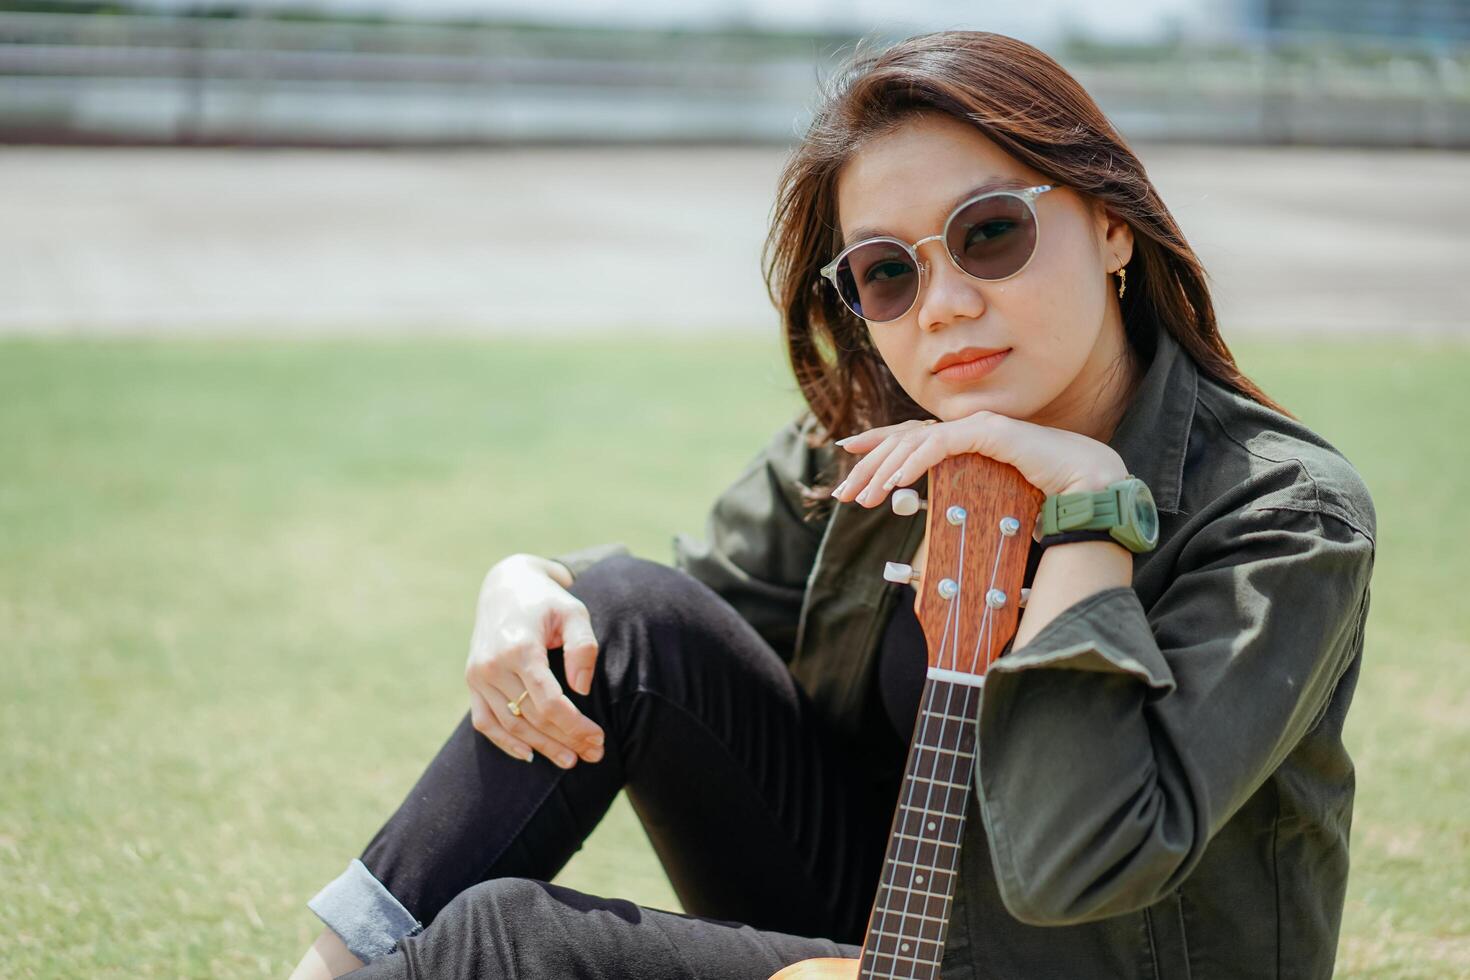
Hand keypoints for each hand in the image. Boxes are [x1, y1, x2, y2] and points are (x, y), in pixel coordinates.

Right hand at [464, 554, 606, 768]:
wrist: (505, 585)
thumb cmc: (547, 600)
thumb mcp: (574, 612)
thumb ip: (583, 647)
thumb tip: (581, 690)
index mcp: (520, 648)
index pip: (549, 702)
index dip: (575, 726)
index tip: (598, 738)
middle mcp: (493, 664)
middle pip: (532, 717)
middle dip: (565, 740)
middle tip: (594, 754)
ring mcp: (478, 675)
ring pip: (510, 725)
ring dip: (541, 747)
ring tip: (570, 760)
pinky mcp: (472, 680)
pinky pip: (484, 721)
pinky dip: (504, 742)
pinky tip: (529, 755)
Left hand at [829, 412, 1127, 509]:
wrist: (1086, 485)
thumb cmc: (1044, 494)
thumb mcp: (990, 496)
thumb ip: (963, 496)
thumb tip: (939, 517)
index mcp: (965, 438)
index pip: (910, 434)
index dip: (876, 440)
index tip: (845, 451)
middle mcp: (966, 426)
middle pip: (904, 439)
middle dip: (868, 466)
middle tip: (842, 493)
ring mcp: (977, 426)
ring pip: (915, 442)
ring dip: (884, 470)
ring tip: (862, 497)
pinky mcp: (989, 432)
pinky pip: (940, 445)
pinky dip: (914, 463)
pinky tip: (895, 483)